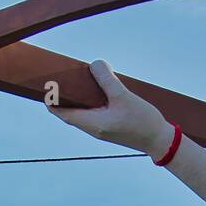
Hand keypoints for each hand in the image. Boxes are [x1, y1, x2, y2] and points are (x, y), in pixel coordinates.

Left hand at [49, 59, 172, 154]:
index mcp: (92, 124)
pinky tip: (96, 89)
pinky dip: (89, 101)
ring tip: (76, 80)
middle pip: (69, 111)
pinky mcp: (109, 127)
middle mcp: (93, 128)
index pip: (62, 113)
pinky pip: (92, 112)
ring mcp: (101, 129)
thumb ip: (107, 79)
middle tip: (61, 76)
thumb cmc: (143, 122)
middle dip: (63, 95)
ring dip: (77, 97)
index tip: (45, 84)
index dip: (50, 99)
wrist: (160, 141)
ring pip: (81, 112)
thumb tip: (94, 64)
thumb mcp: (124, 97)